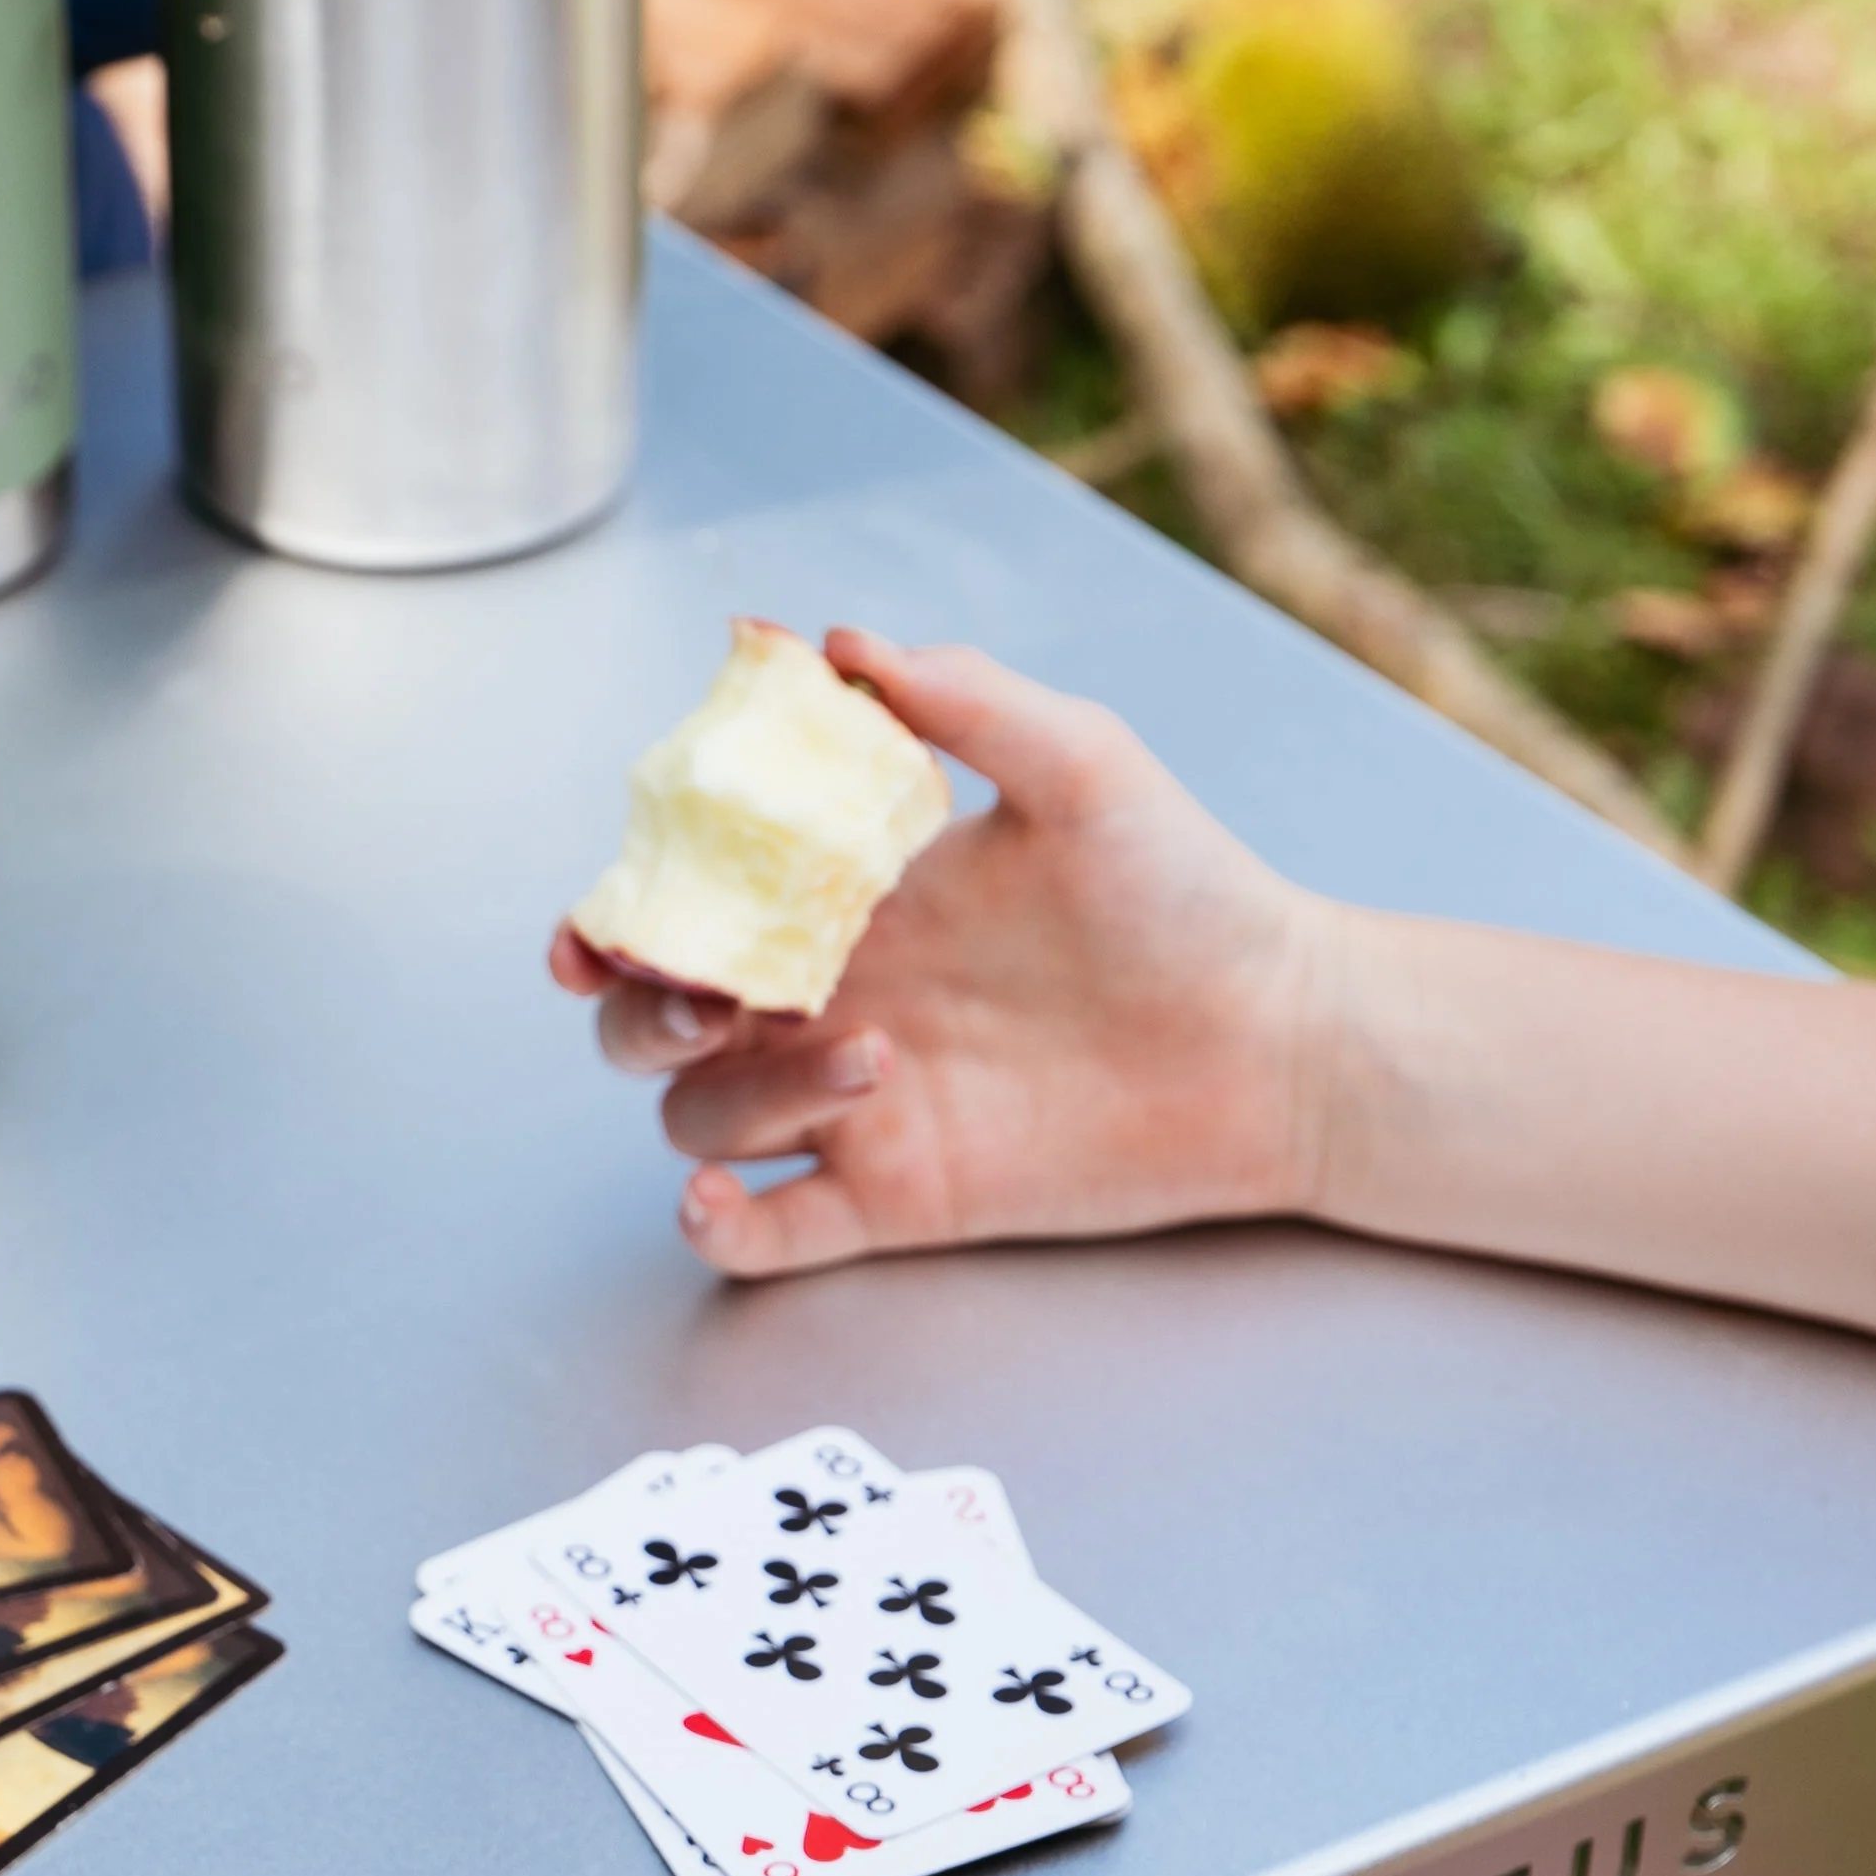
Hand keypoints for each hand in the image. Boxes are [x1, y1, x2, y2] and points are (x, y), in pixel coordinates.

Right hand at [551, 630, 1338, 1281]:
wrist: (1282, 1034)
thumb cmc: (1191, 891)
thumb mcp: (1080, 765)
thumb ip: (957, 700)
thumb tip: (831, 641)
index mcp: (844, 901)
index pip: (684, 911)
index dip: (612, 923)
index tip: (594, 930)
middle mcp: (829, 1002)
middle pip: (656, 1025)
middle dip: (645, 1014)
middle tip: (713, 999)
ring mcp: (854, 1106)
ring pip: (703, 1118)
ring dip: (737, 1099)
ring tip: (868, 1064)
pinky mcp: (898, 1196)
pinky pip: (767, 1233)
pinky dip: (720, 1225)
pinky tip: (722, 1197)